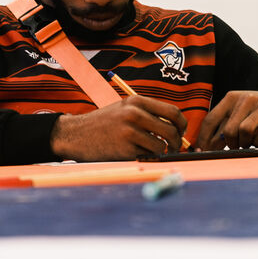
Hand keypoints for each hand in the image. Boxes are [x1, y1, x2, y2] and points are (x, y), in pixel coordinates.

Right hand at [50, 96, 187, 160]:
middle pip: (171, 130)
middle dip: (176, 142)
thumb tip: (175, 127)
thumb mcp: (124, 108)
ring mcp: (130, 131)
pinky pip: (147, 155)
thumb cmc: (103, 123)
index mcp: (136, 101)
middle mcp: (135, 114)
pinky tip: (135, 153)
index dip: (181, 124)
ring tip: (151, 151)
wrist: (76, 135)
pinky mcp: (125, 148)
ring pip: (161, 145)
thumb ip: (147, 113)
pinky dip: (146, 157)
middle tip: (173, 148)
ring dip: (161, 152)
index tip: (180, 132)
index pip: (172, 111)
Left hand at [194, 91, 257, 150]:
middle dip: (229, 144)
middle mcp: (246, 99)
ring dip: (245, 143)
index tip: (200, 152)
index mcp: (232, 97)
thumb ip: (225, 124)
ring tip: (249, 143)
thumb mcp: (241, 111)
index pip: (211, 119)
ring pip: (244, 132)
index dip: (204, 138)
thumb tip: (206, 147)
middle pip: (228, 130)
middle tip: (235, 147)